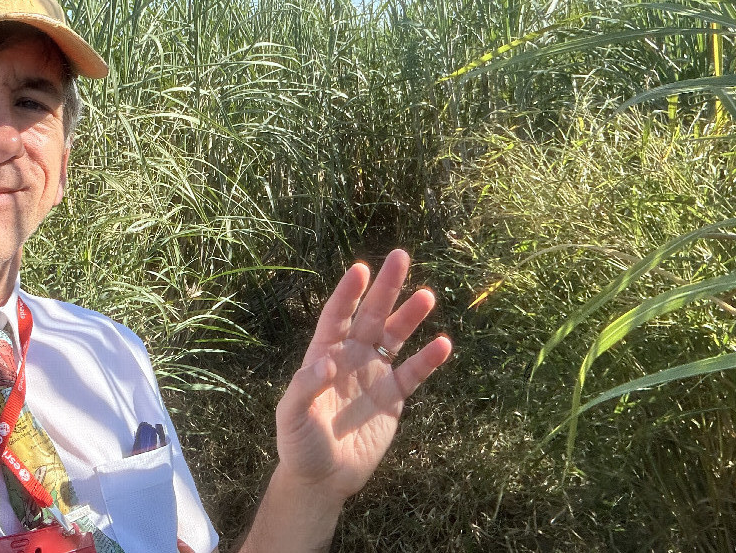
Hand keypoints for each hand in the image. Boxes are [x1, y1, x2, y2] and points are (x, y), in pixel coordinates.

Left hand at [273, 249, 451, 504]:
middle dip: (386, 288)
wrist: (322, 478)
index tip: (361, 269)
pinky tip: (443, 343)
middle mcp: (350, 358)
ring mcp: (373, 375)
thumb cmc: (298, 444)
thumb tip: (327, 363)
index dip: (348, 293)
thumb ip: (306, 387)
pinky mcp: (393, 398)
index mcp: (324, 355)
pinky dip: (428, 359)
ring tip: (428, 295)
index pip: (337, 316)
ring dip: (410, 316)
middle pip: (371, 315)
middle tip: (401, 257)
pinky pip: (413, 372)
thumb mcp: (292, 415)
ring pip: (396, 337)